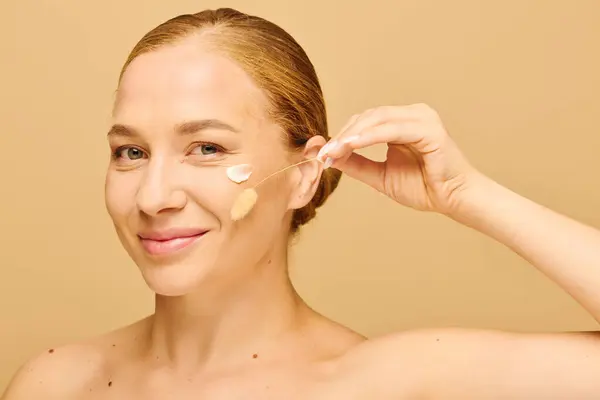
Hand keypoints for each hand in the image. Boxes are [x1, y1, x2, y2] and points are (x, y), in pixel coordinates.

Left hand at [318, 103, 483, 215]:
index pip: (366, 121)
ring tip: (333, 150)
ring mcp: (423, 118)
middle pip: (369, 116)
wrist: (453, 200)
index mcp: (403, 122)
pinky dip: (370, 136)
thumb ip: (358, 164)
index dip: (343, 135)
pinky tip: (353, 145)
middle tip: (324, 152)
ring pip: (378, 119)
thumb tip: (331, 157)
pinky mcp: (430, 129)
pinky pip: (393, 129)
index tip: (323, 153)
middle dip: (344, 134)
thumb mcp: (381, 176)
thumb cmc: (424, 188)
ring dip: (353, 134)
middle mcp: (413, 114)